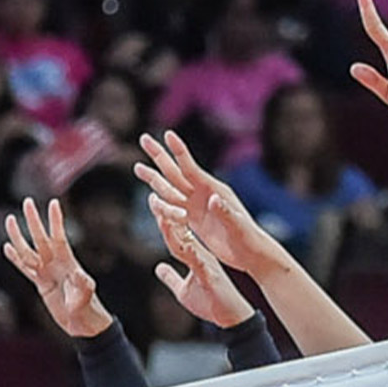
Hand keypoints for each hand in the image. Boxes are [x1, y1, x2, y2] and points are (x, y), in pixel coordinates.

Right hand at [1, 198, 114, 338]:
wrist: (84, 324)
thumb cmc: (89, 310)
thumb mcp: (87, 298)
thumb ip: (83, 287)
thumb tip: (79, 275)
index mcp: (68, 263)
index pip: (59, 238)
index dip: (56, 222)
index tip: (53, 203)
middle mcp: (56, 264)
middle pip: (41, 239)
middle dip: (33, 221)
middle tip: (27, 201)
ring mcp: (47, 273)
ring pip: (29, 251)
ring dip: (19, 236)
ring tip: (9, 219)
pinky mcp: (41, 284)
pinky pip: (25, 269)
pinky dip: (15, 259)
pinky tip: (7, 248)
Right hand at [133, 131, 282, 274]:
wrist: (250, 252)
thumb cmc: (248, 238)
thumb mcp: (237, 225)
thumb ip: (225, 212)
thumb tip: (212, 199)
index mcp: (213, 190)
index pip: (191, 167)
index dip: (178, 151)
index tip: (167, 134)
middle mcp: (203, 193)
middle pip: (175, 172)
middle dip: (159, 155)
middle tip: (144, 138)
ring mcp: (197, 206)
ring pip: (170, 188)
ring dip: (153, 177)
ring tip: (137, 167)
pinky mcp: (194, 219)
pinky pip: (173, 206)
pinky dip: (160, 200)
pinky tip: (150, 194)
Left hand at [147, 199, 254, 327]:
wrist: (232, 318)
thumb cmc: (211, 303)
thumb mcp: (184, 290)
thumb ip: (171, 278)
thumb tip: (159, 269)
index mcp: (193, 255)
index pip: (174, 233)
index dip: (162, 218)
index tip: (152, 200)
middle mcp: (200, 254)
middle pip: (180, 231)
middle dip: (166, 214)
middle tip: (153, 194)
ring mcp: (205, 262)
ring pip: (186, 240)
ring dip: (174, 226)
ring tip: (162, 210)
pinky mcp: (210, 275)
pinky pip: (198, 260)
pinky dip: (190, 251)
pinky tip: (184, 243)